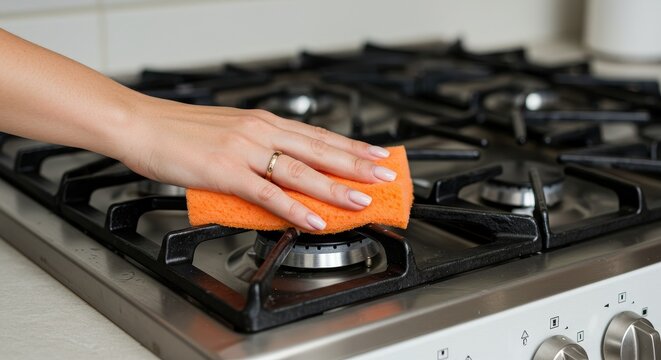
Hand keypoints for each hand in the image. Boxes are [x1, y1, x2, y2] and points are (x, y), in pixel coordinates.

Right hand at [114, 96, 395, 231]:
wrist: (142, 124)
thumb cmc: (181, 130)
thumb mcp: (229, 131)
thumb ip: (258, 149)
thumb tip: (281, 168)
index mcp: (262, 122)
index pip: (317, 135)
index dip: (350, 146)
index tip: (375, 153)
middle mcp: (260, 132)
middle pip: (318, 150)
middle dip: (356, 165)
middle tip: (384, 175)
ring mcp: (244, 151)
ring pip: (300, 171)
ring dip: (335, 188)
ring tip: (361, 199)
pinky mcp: (226, 171)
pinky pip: (268, 194)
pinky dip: (295, 208)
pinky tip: (314, 218)